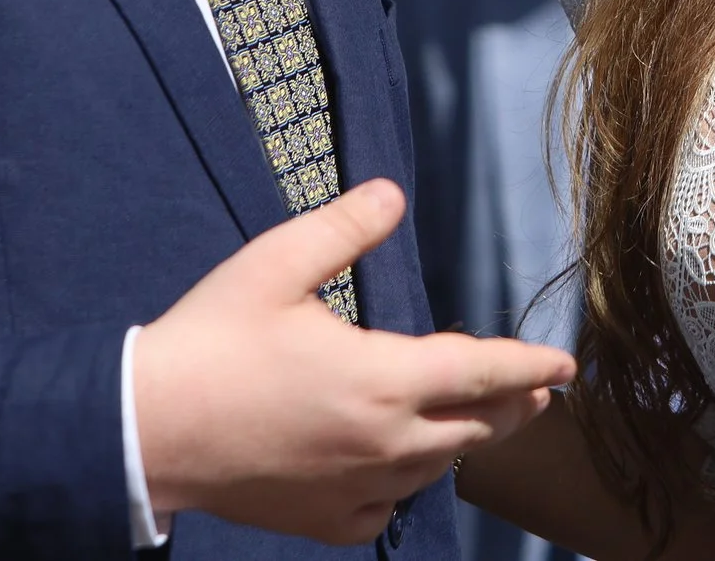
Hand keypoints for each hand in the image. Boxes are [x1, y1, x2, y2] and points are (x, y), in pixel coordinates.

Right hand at [132, 178, 577, 545]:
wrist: (148, 431)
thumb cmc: (212, 341)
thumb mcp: (276, 264)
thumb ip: (344, 227)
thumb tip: (394, 194)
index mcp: (381, 379)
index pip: (482, 372)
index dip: (529, 365)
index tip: (567, 364)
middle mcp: (384, 444)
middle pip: (476, 428)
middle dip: (516, 406)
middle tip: (541, 390)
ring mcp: (357, 489)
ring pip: (438, 468)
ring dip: (467, 439)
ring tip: (484, 418)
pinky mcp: (327, 520)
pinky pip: (391, 507)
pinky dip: (410, 482)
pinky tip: (407, 467)